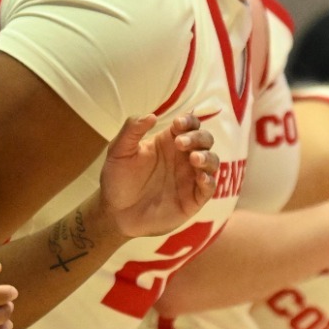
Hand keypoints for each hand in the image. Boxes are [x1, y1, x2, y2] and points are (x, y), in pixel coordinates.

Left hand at [98, 111, 218, 239]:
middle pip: (205, 139)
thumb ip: (131, 130)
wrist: (115, 213)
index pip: (189, 124)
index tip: (177, 124)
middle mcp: (183, 157)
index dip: (188, 121)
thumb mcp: (119, 151)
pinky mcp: (193, 199)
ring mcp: (190, 178)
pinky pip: (209, 187)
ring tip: (194, 158)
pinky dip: (209, 181)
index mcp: (168, 142)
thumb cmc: (117, 179)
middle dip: (198, 137)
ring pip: (212, 161)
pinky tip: (200, 178)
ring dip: (207, 157)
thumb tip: (152, 115)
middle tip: (181, 143)